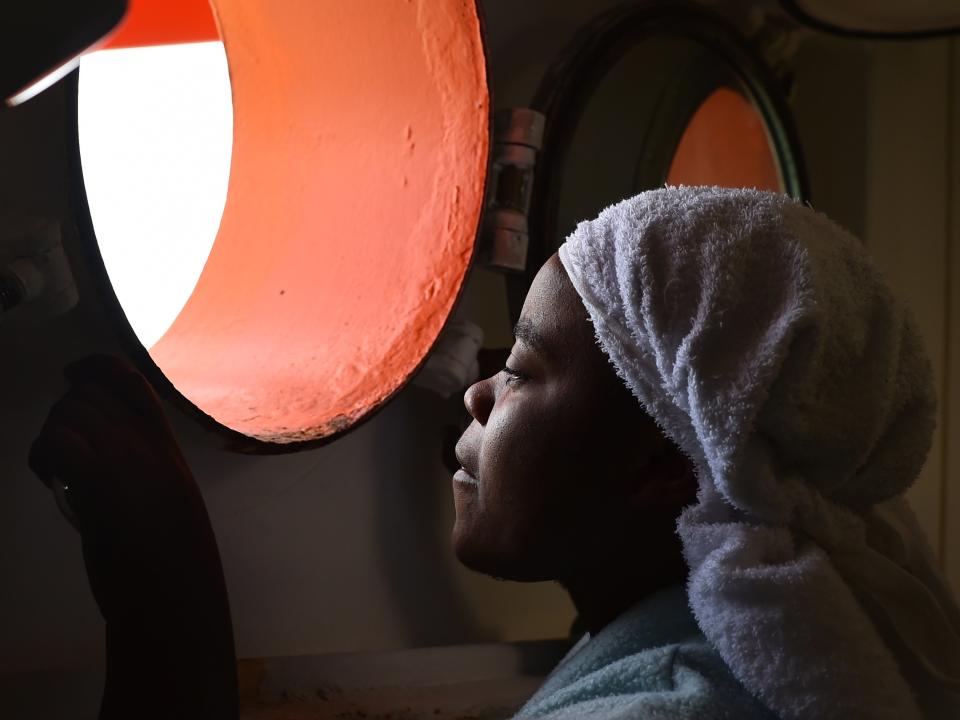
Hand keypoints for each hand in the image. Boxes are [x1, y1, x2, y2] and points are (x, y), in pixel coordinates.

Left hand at [29, 354, 212, 621]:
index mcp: (164, 449)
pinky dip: (44, 456)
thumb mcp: (169, 503)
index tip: (74, 371)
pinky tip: (52, 480)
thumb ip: (144, 474)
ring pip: (68, 414)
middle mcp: (146, 444)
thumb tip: (102, 467)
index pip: (132, 383)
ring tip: (57, 473)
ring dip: (51, 438)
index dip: (98, 367)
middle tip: (62, 455)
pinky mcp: (100, 480)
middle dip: (63, 415)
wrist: (175, 591)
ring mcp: (125, 459)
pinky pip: (57, 441)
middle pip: (88, 396)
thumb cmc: (173, 561)